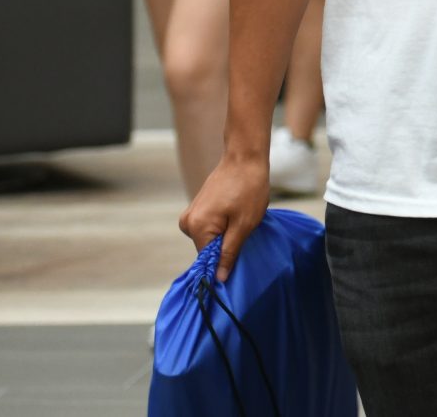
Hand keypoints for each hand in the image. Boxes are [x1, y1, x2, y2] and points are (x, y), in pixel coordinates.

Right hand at [180, 154, 271, 283]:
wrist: (244, 157)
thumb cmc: (249, 189)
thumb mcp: (245, 224)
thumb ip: (229, 252)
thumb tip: (219, 279)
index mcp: (197, 227)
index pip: (207, 260)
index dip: (224, 263)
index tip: (241, 258)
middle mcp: (187, 222)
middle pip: (208, 249)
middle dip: (227, 246)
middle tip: (246, 230)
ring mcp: (190, 214)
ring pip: (209, 239)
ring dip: (226, 235)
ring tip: (241, 217)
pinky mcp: (197, 209)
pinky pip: (209, 227)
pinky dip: (223, 226)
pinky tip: (235, 213)